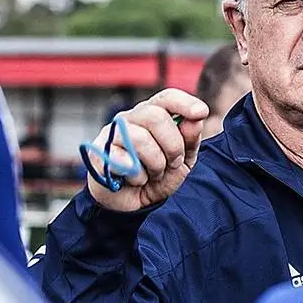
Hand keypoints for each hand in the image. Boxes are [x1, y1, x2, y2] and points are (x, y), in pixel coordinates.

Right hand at [86, 89, 207, 212]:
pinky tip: (135, 180)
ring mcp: (113, 134)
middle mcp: (131, 119)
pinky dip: (138, 177)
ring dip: (156, 165)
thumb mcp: (182, 162)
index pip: (167, 98)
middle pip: (156, 116)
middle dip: (173, 146)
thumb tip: (196, 119)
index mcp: (153, 115)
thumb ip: (190, 140)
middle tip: (173, 163)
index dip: (184, 102)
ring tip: (153, 175)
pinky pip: (125, 161)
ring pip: (140, 138)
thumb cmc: (157, 178)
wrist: (132, 204)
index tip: (201, 112)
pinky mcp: (101, 153)